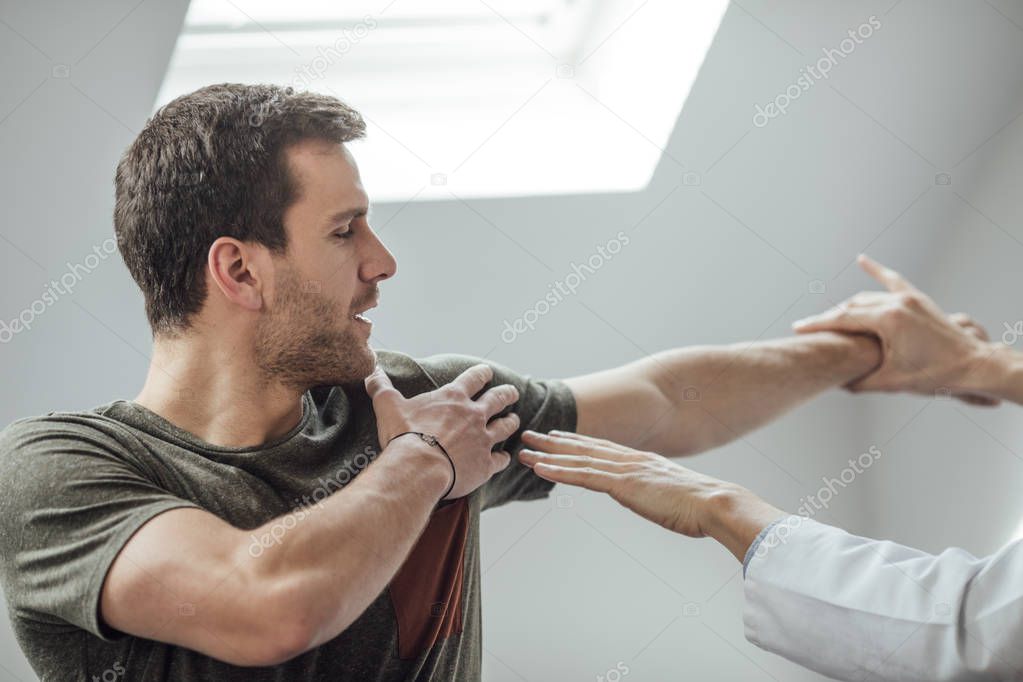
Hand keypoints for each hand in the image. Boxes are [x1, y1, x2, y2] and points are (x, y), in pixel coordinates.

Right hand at [366, 363, 518, 499]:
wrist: (418, 468)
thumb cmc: (403, 436)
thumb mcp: (388, 406)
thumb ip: (381, 387)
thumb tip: (371, 371)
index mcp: (453, 398)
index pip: (475, 378)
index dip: (482, 373)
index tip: (487, 372)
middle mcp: (474, 415)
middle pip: (499, 399)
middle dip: (507, 394)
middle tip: (512, 393)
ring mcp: (483, 439)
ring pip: (506, 426)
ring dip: (511, 422)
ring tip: (514, 420)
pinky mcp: (486, 464)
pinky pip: (501, 459)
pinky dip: (504, 457)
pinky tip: (504, 458)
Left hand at [519, 430, 726, 536]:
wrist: (715, 503)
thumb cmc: (701, 506)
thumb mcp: (674, 496)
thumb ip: (658, 493)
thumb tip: (656, 499)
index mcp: (642, 462)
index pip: (602, 449)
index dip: (576, 442)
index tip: (556, 437)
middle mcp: (630, 460)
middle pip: (584, 448)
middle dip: (554, 442)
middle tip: (529, 435)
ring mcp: (626, 470)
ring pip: (577, 460)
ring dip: (547, 455)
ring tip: (524, 451)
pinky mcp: (623, 484)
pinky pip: (583, 477)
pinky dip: (559, 471)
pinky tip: (540, 469)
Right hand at [792, 255, 998, 405]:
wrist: (973, 365)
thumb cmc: (935, 375)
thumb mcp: (891, 382)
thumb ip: (860, 381)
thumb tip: (837, 382)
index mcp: (888, 320)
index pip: (843, 319)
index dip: (817, 324)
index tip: (797, 327)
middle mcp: (897, 303)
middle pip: (852, 306)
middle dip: (829, 318)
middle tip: (810, 327)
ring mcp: (909, 298)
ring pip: (868, 297)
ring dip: (847, 307)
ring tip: (830, 318)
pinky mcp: (918, 300)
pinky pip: (892, 281)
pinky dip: (877, 271)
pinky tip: (863, 259)